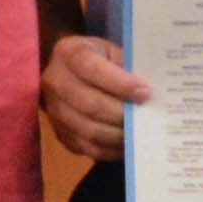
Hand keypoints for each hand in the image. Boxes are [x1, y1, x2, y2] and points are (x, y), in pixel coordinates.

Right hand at [39, 32, 147, 162]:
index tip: (145, 92)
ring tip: (138, 131)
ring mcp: (53, 110)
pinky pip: (87, 147)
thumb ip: (127, 68)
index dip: (120, 83)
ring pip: (88, 130)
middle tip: (145, 116)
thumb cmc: (100, 60)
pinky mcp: (60, 133)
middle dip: (121, 113)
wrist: (72, 73)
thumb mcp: (112, 52)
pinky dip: (110, 149)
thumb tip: (148, 93)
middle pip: (89, 104)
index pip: (91, 69)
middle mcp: (54, 81)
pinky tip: (126, 143)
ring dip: (117, 134)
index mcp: (68, 53)